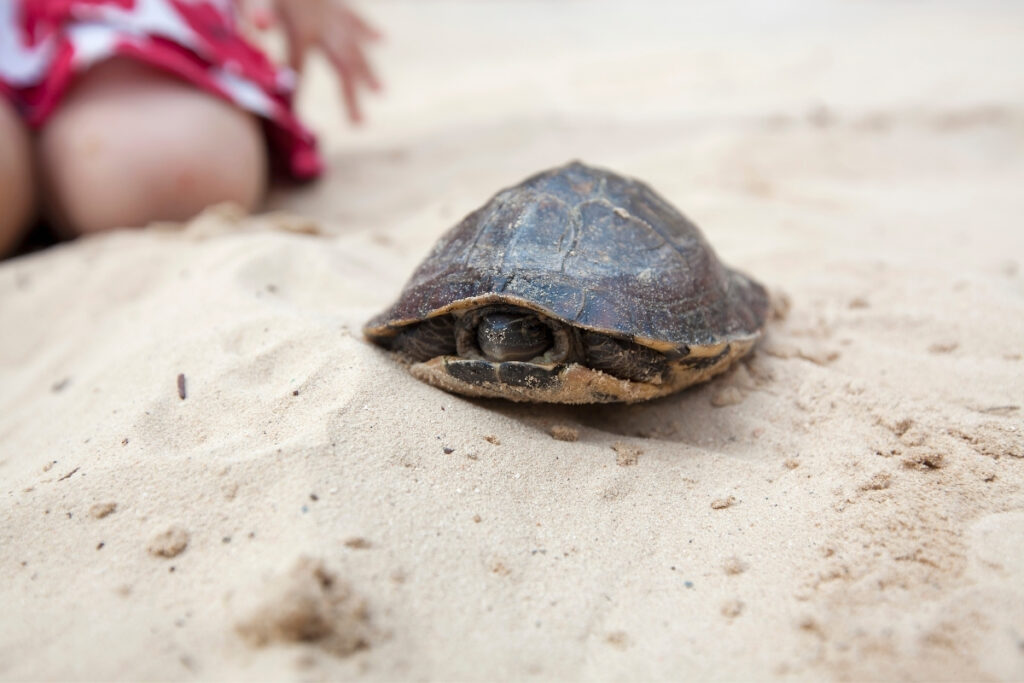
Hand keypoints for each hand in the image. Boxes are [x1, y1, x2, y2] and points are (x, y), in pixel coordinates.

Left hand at [244, 0, 381, 123]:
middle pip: (342, 66)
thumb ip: (252, 7)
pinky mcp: (332, 0)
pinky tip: (381, 40)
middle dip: (350, 96)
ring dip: (368, 69)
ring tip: (380, 91)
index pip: (298, 68)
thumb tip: (258, 29)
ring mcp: (332, 10)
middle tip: (360, 125)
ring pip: (356, 45)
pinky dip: (368, 29)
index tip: (292, 117)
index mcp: (302, 26)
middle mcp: (324, 22)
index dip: (295, 92)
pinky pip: (354, 18)